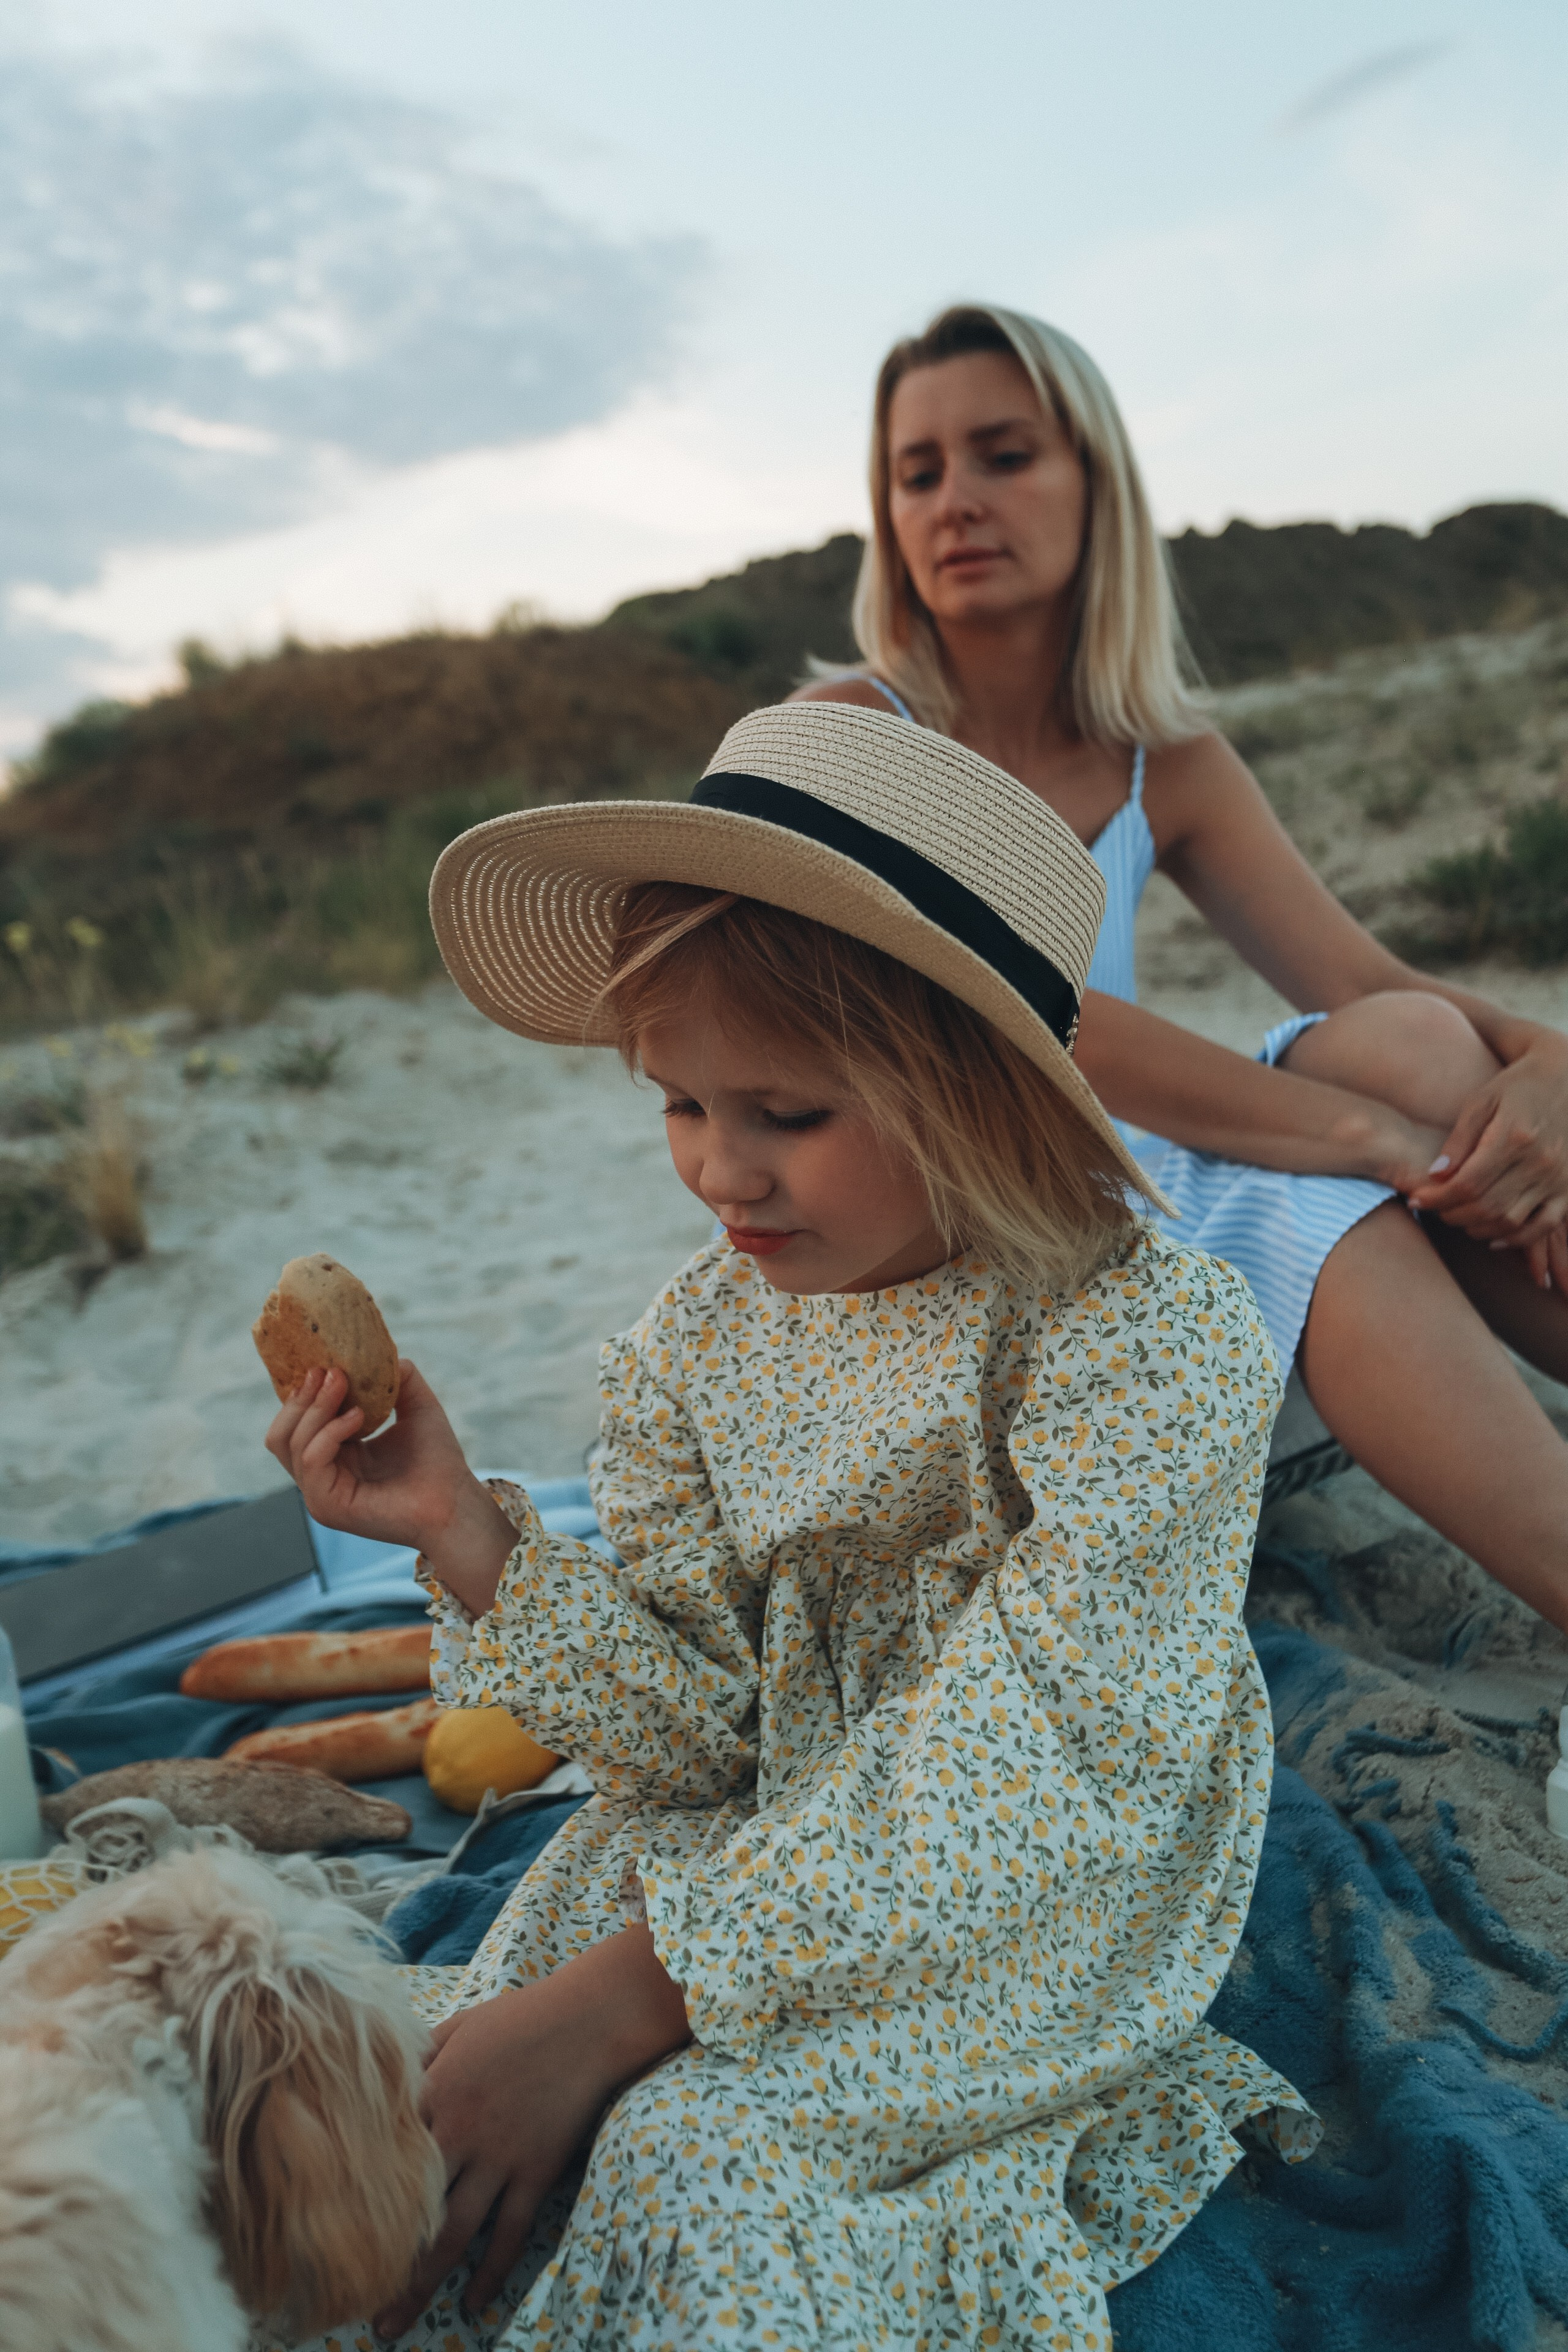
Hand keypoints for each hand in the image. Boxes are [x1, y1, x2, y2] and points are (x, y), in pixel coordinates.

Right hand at [265, 1361, 515, 1607]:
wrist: (456, 1500)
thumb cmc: (439, 1461)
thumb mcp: (417, 1409)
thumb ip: (398, 1380)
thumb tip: (380, 1354)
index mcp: (334, 1456)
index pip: (296, 1423)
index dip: (303, 1393)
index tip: (324, 1362)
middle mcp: (321, 1477)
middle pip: (281, 1433)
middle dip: (303, 1397)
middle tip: (330, 1371)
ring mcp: (320, 1494)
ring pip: (289, 1443)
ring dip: (315, 1408)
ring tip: (343, 1384)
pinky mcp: (327, 1506)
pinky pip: (310, 1460)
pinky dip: (330, 1431)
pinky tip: (359, 1417)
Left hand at [375, 1927, 690, 2337]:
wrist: (587, 2019)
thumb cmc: (521, 2017)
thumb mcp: (460, 2026)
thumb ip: (420, 2056)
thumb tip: (388, 2078)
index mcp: (435, 2092)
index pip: (382, 2155)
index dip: (352, 2196)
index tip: (326, 2232)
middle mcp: (460, 2131)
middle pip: (410, 2209)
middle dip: (380, 2261)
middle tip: (353, 2307)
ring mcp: (500, 2156)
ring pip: (453, 2233)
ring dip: (423, 2284)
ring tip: (396, 2324)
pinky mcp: (536, 2171)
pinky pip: (510, 2232)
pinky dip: (491, 2272)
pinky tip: (473, 2304)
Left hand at [1407, 1038, 1567, 1268]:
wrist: (1566, 1076)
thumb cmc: (1516, 1086)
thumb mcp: (1481, 1102)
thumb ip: (1458, 1141)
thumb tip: (1434, 1176)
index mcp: (1514, 1137)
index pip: (1467, 1184)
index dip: (1436, 1198)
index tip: (1414, 1200)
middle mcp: (1540, 1161)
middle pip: (1487, 1206)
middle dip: (1452, 1214)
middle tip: (1434, 1209)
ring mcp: (1559, 1178)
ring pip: (1512, 1221)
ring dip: (1477, 1227)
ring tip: (1456, 1217)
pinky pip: (1544, 1225)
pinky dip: (1517, 1239)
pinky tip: (1493, 1238)